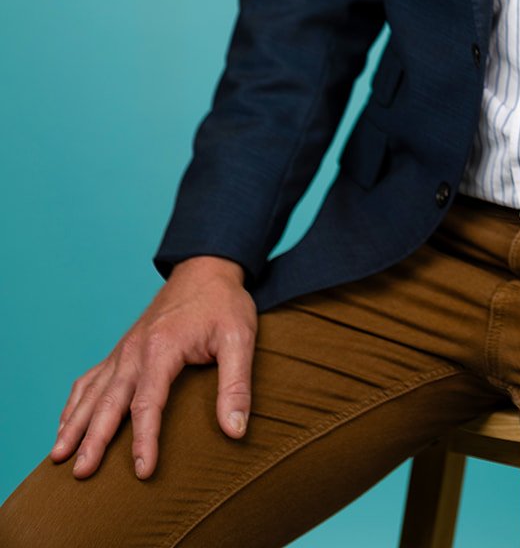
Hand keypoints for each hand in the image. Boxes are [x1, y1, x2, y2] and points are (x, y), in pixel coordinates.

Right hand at [50, 255, 256, 480]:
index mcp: (162, 347)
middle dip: (93, 440)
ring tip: (58, 457)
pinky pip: (90, 378)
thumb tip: (236, 430)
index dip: (144, 440)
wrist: (205, 267)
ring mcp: (124, 349)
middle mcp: (135, 350)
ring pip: (92, 392)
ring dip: (74, 425)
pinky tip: (65, 424)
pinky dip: (74, 403)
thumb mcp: (240, 338)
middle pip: (108, 402)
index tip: (142, 471)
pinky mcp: (121, 349)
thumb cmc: (224, 303)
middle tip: (81, 474)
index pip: (147, 403)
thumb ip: (236, 384)